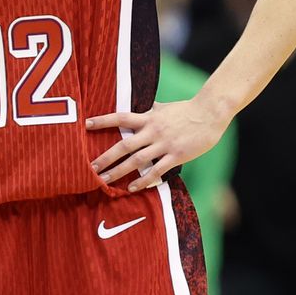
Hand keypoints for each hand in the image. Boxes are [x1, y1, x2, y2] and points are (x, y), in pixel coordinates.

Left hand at [87, 98, 228, 191]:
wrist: (210, 113)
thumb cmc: (186, 110)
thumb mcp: (163, 107)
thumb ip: (150, 110)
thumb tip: (142, 106)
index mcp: (148, 117)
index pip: (120, 118)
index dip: (103, 121)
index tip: (86, 124)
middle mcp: (153, 131)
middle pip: (124, 145)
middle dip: (106, 157)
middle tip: (90, 167)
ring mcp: (164, 145)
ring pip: (137, 161)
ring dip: (119, 172)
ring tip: (104, 181)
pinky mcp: (176, 156)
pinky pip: (156, 171)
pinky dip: (143, 181)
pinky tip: (132, 188)